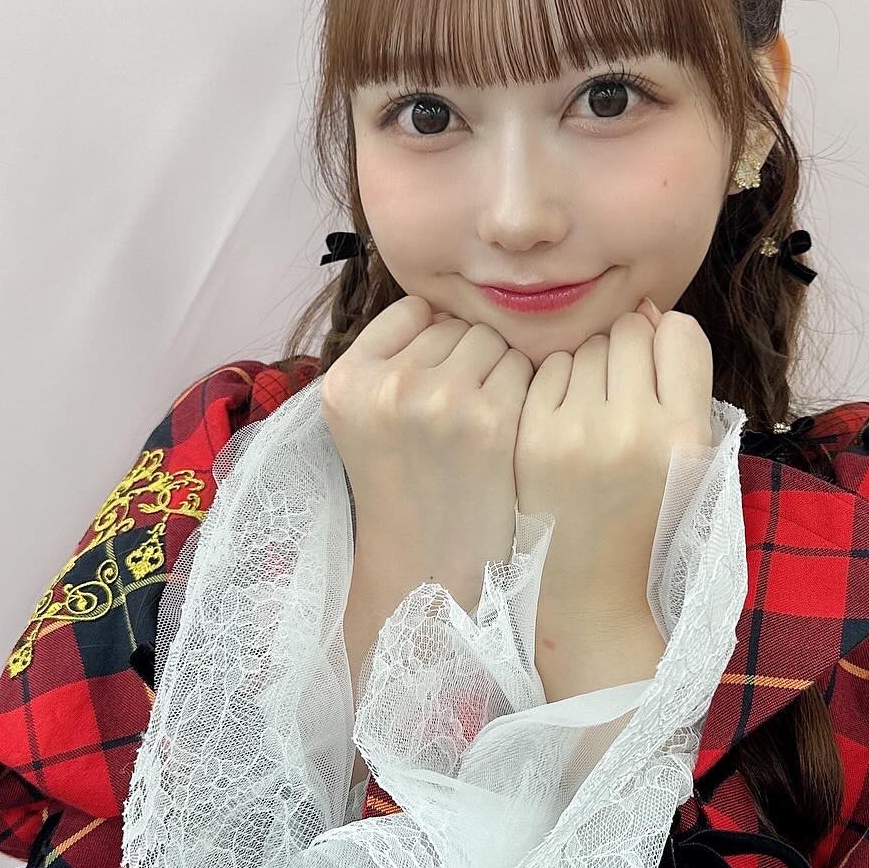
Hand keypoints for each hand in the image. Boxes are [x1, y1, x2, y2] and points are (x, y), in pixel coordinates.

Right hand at [320, 295, 534, 613]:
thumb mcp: (367, 418)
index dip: (432, 344)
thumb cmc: (407, 484)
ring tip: (477, 425)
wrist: (432, 566)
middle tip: (455, 417)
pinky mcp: (490, 421)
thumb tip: (449, 301)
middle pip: (455, 324)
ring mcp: (440, 400)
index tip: (429, 388)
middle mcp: (387, 385)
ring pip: (493, 341)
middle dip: (466, 359)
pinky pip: (523, 370)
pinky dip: (523, 395)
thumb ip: (391, 355)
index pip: (413, 311)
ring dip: (498, 373)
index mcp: (345, 381)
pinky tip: (504, 435)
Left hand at [514, 297, 715, 629]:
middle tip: (620, 396)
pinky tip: (561, 426)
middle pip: (630, 330)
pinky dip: (554, 387)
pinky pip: (547, 370)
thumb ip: (677, 383)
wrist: (588, 592)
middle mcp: (632, 429)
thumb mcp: (688, 458)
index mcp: (685, 434)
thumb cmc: (646, 517)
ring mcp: (574, 433)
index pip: (678, 331)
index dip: (666, 342)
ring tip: (591, 417)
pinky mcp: (529, 438)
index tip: (658, 370)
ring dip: (589, 366)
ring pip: (586, 345)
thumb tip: (644, 310)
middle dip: (626, 351)